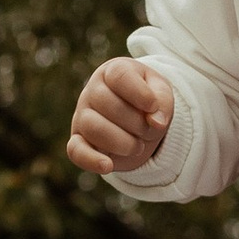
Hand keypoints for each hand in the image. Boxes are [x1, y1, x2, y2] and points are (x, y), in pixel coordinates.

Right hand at [69, 57, 174, 174]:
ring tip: (137, 146)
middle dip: (136, 122)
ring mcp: (82, 116)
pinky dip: (91, 160)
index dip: (139, 94)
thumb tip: (156, 122)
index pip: (120, 77)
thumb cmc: (148, 101)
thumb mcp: (162, 94)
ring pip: (94, 128)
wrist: (139, 119)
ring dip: (123, 142)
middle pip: (107, 103)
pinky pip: (76, 151)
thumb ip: (163, 103)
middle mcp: (92, 91)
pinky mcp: (78, 141)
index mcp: (112, 72)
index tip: (153, 107)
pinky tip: (107, 166)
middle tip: (148, 129)